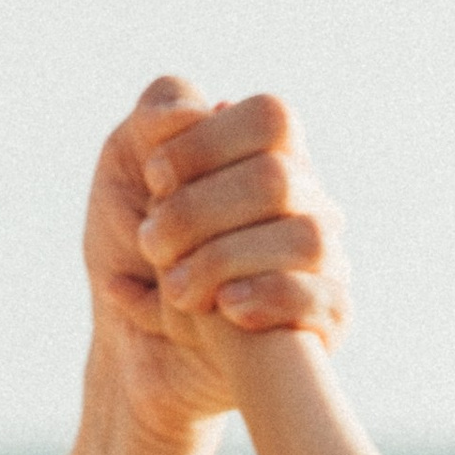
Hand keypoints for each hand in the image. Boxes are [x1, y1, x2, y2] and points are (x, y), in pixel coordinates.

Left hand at [86, 78, 348, 442]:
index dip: (208, 142)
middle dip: (198, 211)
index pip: (271, 119)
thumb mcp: (123, 172)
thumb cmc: (137, 255)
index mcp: (268, 155)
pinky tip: (226, 310)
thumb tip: (207, 106)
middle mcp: (307, 201)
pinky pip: (321, 298)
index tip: (155, 177)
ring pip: (305, 238)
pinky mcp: (331, 317)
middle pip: (278, 179)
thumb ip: (156, 121)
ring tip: (176, 289)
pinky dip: (268, 298)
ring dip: (224, 259)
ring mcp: (326, 259)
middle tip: (152, 244)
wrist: (141, 348)